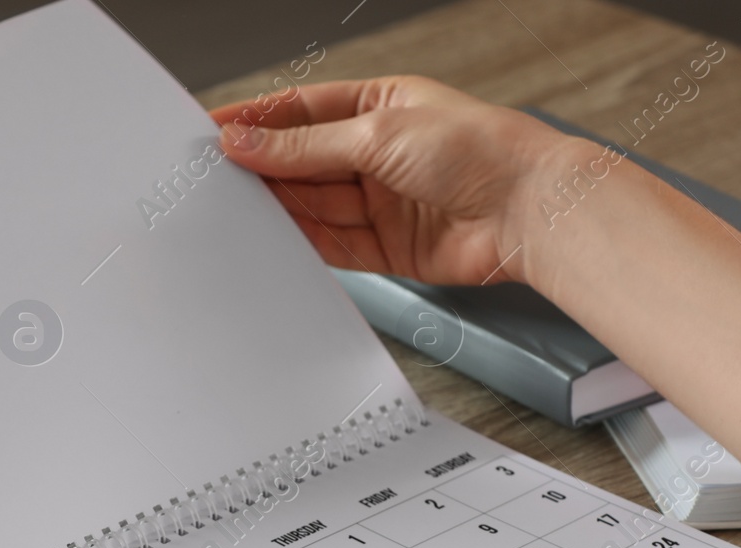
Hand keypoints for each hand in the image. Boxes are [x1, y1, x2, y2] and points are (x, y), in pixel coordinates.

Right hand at [209, 77, 579, 286]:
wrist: (529, 211)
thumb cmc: (479, 150)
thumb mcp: (377, 133)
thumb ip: (305, 147)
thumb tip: (248, 143)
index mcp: (379, 105)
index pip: (300, 112)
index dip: (255, 122)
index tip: (211, 131)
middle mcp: (378, 153)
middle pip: (303, 162)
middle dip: (261, 170)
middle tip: (212, 177)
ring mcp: (382, 202)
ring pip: (313, 205)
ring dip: (278, 208)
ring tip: (235, 211)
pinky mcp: (387, 248)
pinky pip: (332, 244)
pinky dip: (303, 244)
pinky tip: (274, 240)